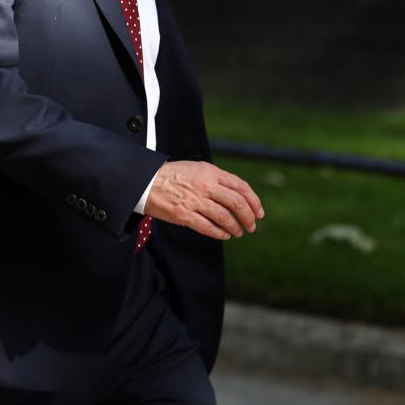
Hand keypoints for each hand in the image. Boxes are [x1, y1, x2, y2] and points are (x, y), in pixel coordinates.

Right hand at [144, 161, 264, 240]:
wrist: (146, 182)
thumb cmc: (172, 176)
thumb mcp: (196, 168)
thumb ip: (216, 178)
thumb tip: (236, 194)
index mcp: (210, 172)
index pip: (241, 187)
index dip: (254, 201)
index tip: (259, 212)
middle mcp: (205, 185)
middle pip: (237, 203)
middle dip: (249, 218)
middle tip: (251, 226)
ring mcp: (195, 201)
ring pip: (225, 217)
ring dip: (235, 227)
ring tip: (238, 232)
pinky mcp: (184, 215)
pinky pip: (209, 227)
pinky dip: (220, 233)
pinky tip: (224, 235)